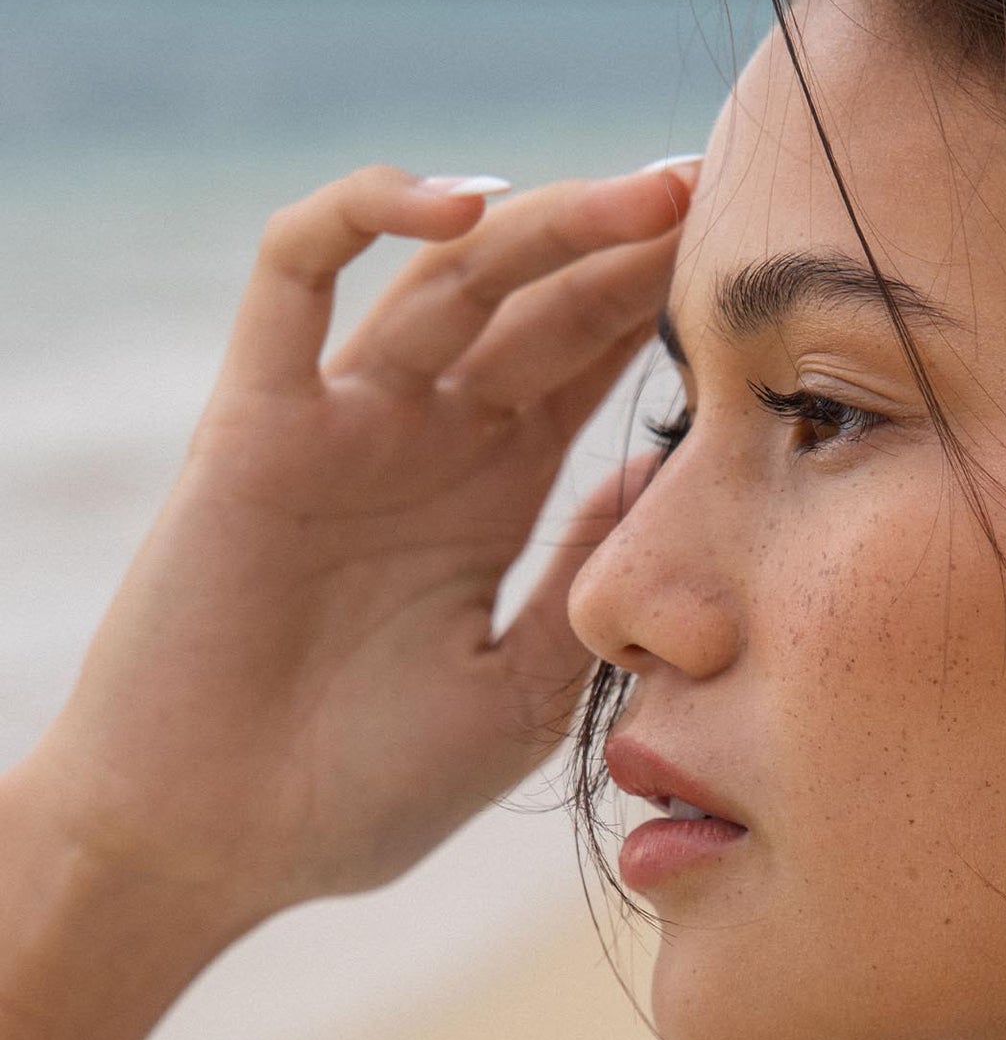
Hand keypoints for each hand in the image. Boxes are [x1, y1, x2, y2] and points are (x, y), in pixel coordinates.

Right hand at [16, 159, 694, 933]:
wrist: (219, 848)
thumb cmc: (367, 788)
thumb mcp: (522, 690)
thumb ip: (587, 580)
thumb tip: (672, 470)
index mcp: (494, 493)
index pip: (590, 365)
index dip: (660, 305)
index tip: (752, 260)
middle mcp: (426, 440)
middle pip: (539, 304)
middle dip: (628, 244)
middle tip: (720, 193)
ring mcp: (343, 422)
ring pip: (450, 277)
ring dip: (548, 225)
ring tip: (651, 192)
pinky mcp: (254, 421)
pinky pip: (293, 278)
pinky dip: (365, 219)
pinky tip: (463, 206)